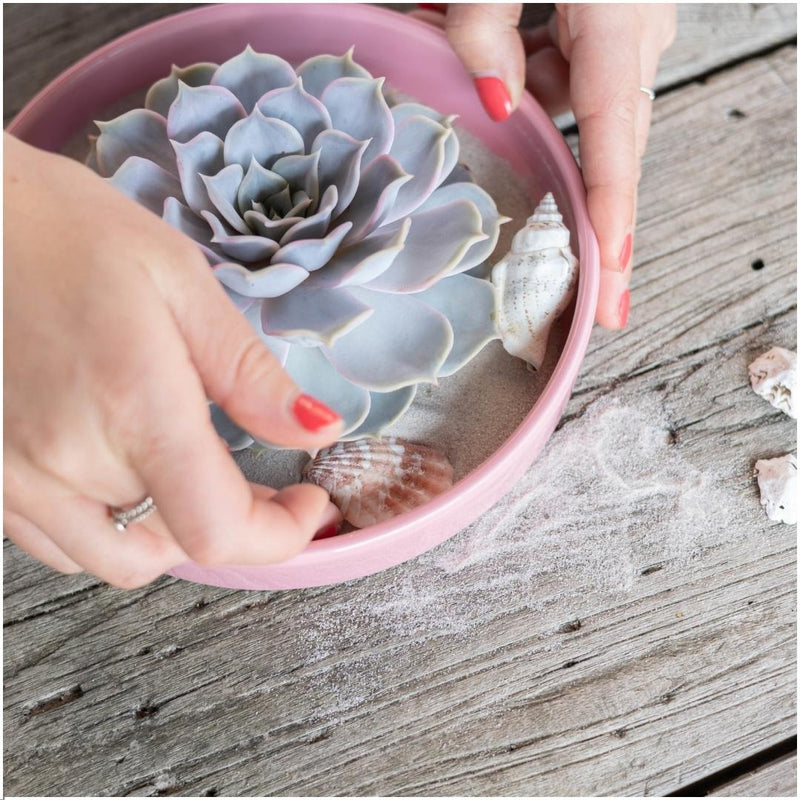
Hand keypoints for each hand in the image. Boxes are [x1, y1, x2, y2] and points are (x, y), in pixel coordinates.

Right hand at [3, 134, 342, 587]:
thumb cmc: (69, 231)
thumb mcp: (180, 282)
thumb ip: (249, 373)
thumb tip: (317, 429)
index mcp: (131, 405)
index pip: (216, 530)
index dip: (279, 536)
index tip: (308, 502)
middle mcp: (64, 459)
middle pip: (176, 547)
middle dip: (235, 522)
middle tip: (260, 478)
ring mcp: (13, 476)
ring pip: (116, 558)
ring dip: (174, 532)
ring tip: (198, 474)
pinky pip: (61, 541)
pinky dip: (114, 526)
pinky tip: (133, 472)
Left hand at [413, 3, 676, 328]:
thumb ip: (485, 33)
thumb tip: (501, 114)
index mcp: (619, 19)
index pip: (615, 138)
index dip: (612, 215)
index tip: (613, 280)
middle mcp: (639, 34)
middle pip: (616, 145)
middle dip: (602, 221)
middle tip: (601, 304)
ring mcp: (633, 27)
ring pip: (593, 114)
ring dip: (552, 138)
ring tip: (510, 133)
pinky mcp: (615, 20)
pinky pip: (581, 81)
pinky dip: (544, 93)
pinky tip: (511, 81)